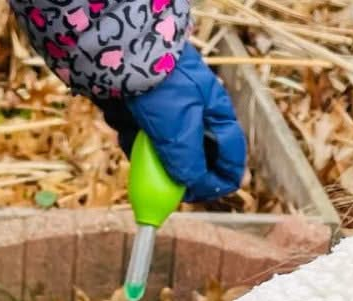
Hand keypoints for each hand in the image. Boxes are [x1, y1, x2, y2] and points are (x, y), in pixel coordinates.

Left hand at [102, 45, 246, 202]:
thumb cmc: (161, 87)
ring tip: (144, 145)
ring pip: (168, 157)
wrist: (121, 53)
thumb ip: (192, 165)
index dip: (221, 179)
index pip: (231, 156)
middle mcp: (196, 117)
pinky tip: (128, 131)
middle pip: (198, 161)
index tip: (205, 195)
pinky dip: (136, 145)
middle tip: (173, 187)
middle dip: (183, 174)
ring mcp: (169, 117)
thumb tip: (195, 187)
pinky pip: (144, 146)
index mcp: (217, 114)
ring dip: (155, 160)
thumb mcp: (182, 131)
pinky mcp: (145, 117)